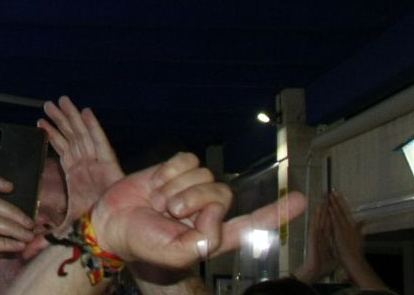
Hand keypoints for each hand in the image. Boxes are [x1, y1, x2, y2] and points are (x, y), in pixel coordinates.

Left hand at [38, 96, 123, 232]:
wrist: (116, 230)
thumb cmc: (96, 228)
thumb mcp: (68, 224)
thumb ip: (53, 227)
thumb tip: (33, 237)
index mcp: (76, 175)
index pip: (62, 149)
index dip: (52, 134)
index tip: (40, 122)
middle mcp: (86, 165)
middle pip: (70, 136)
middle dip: (60, 120)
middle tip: (48, 104)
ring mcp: (97, 162)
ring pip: (81, 134)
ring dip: (71, 117)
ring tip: (61, 101)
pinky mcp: (109, 163)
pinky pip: (99, 141)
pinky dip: (93, 126)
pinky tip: (86, 112)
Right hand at [90, 153, 305, 268]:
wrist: (113, 222)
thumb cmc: (143, 243)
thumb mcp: (178, 254)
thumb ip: (205, 238)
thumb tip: (216, 210)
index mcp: (214, 234)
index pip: (253, 223)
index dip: (277, 212)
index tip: (301, 200)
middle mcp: (207, 209)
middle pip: (223, 192)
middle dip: (195, 200)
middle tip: (171, 212)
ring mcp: (192, 187)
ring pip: (204, 174)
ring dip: (177, 187)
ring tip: (159, 202)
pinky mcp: (175, 169)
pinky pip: (186, 159)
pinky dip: (169, 171)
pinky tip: (156, 184)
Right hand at [293, 189, 335, 283]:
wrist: (318, 269)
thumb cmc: (326, 262)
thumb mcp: (337, 252)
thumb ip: (342, 245)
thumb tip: (349, 242)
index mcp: (327, 236)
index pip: (330, 221)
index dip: (332, 211)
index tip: (334, 202)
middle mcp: (321, 233)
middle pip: (324, 217)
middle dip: (326, 206)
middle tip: (328, 195)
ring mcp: (317, 234)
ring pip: (319, 219)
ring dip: (321, 209)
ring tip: (323, 198)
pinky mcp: (313, 236)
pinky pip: (315, 224)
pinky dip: (316, 217)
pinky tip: (317, 209)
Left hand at [324, 192, 388, 289]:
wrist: (355, 261)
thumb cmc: (356, 252)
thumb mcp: (360, 238)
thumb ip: (362, 229)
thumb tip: (366, 221)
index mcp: (352, 226)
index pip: (347, 211)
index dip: (343, 202)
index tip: (339, 193)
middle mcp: (349, 226)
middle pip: (343, 210)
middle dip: (338, 199)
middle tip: (333, 190)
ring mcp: (345, 229)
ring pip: (339, 213)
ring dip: (334, 204)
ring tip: (330, 194)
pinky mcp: (340, 234)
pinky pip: (336, 221)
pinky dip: (333, 214)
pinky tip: (330, 207)